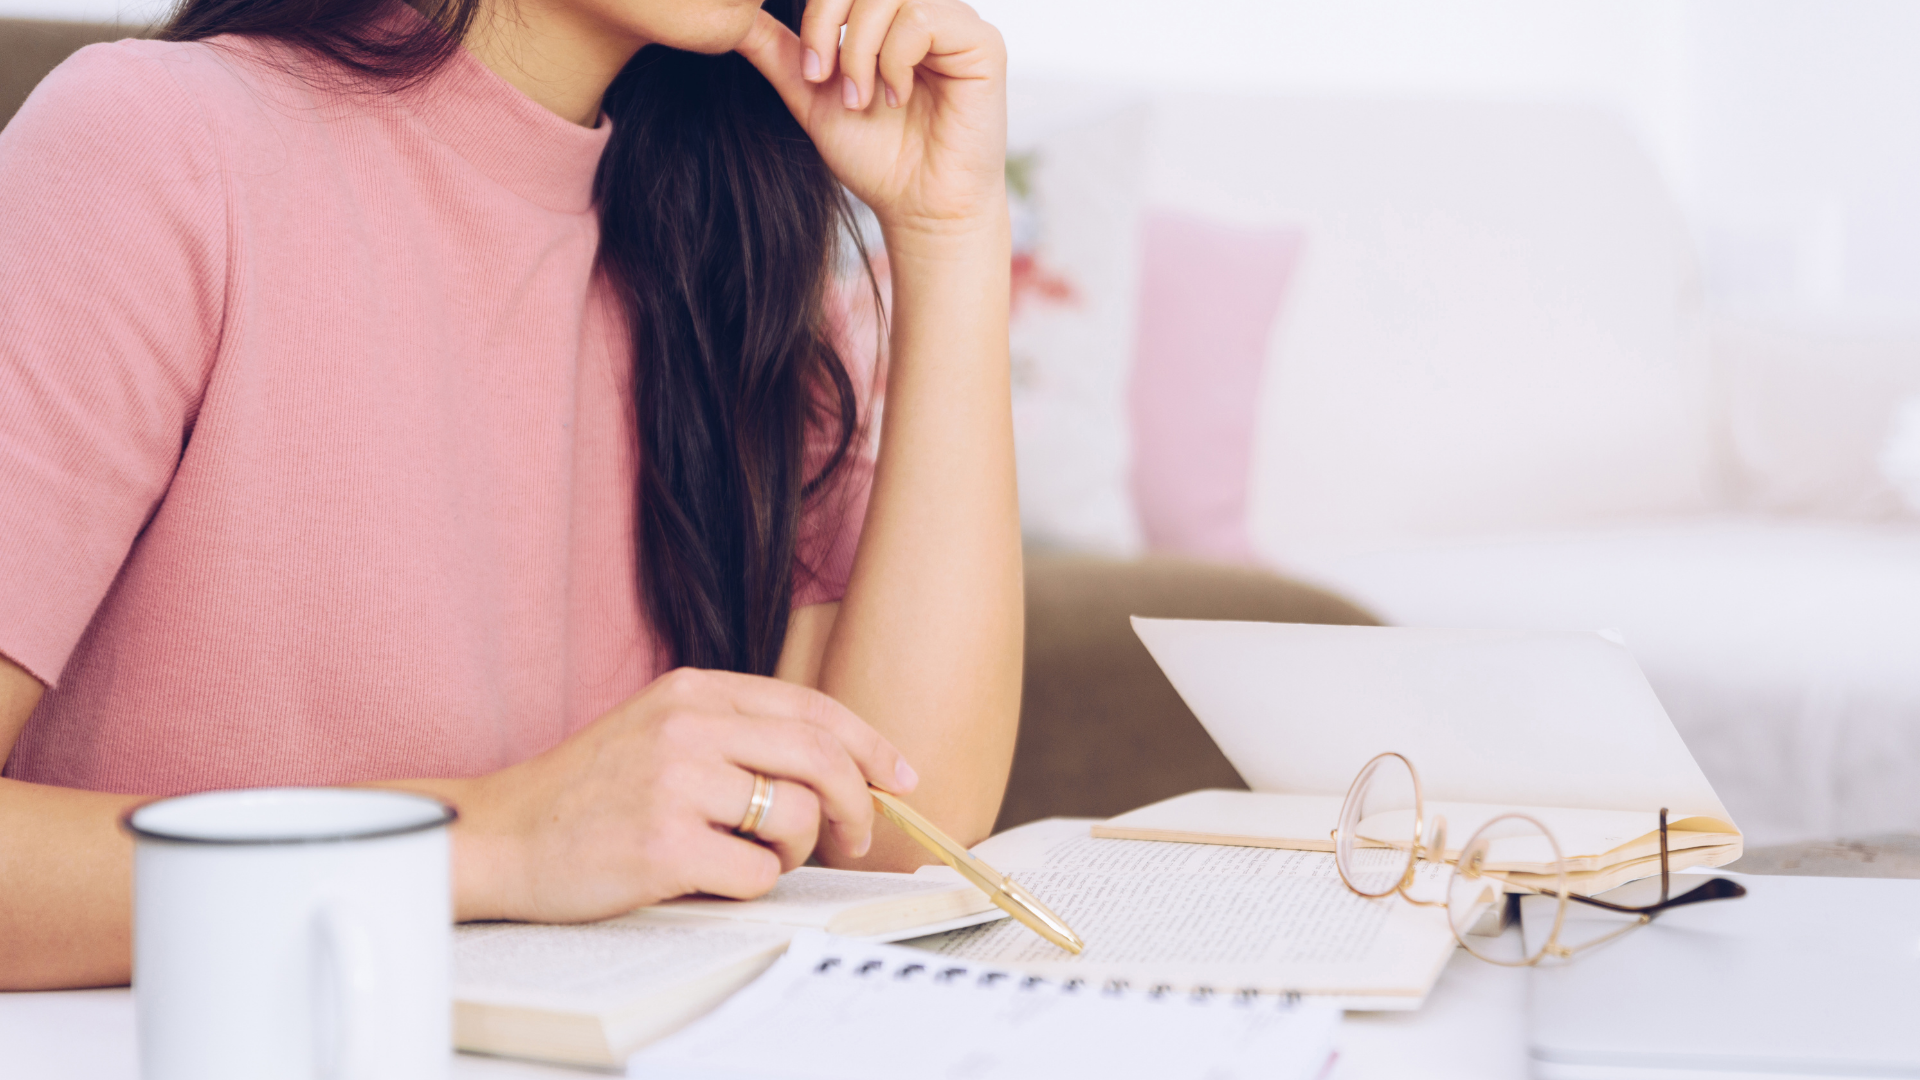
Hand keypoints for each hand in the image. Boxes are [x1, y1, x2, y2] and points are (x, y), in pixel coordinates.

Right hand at [459, 667, 917, 922]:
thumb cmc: (585, 793)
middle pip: (820, 755)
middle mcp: (687, 725)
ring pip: (795, 815)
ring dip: (794, 849)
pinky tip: (712, 876)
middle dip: (857, 802)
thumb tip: (836, 767)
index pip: (809, 707)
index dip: (868, 743)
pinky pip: (757, 872)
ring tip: (755, 857)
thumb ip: (734, 734)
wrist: (499, 836)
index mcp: (692, 690)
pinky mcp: (663, 843)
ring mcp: (675, 782)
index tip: (900, 775)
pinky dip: (752, 883)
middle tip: (857, 835)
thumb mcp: (658, 729)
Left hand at [734, 0, 1006, 238]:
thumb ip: (779, 53)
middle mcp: (923, 9)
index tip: (810, 72)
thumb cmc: (876, 157)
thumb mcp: (812, 97)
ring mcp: (954, 22)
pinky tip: (895, 98)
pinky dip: (895, 60)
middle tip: (824, 79)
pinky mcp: (982, 43)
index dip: (815, 14)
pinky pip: (924, 19)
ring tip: (862, 99)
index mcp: (888, 16)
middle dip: (828, 24)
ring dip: (860, 50)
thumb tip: (728, 17)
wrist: (918, 207)